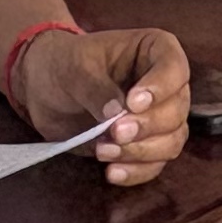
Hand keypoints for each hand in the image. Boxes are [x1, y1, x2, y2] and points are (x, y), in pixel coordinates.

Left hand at [12, 25, 191, 184]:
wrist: (45, 90)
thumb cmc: (64, 65)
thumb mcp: (74, 67)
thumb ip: (95, 87)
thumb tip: (116, 114)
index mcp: (154, 50)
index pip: (175, 68)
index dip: (160, 88)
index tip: (133, 103)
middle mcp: (165, 85)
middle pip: (176, 111)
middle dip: (147, 126)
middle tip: (116, 132)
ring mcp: (159, 117)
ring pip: (171, 141)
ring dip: (141, 152)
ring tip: (103, 151)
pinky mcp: (146, 145)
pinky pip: (155, 164)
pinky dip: (136, 171)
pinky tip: (112, 172)